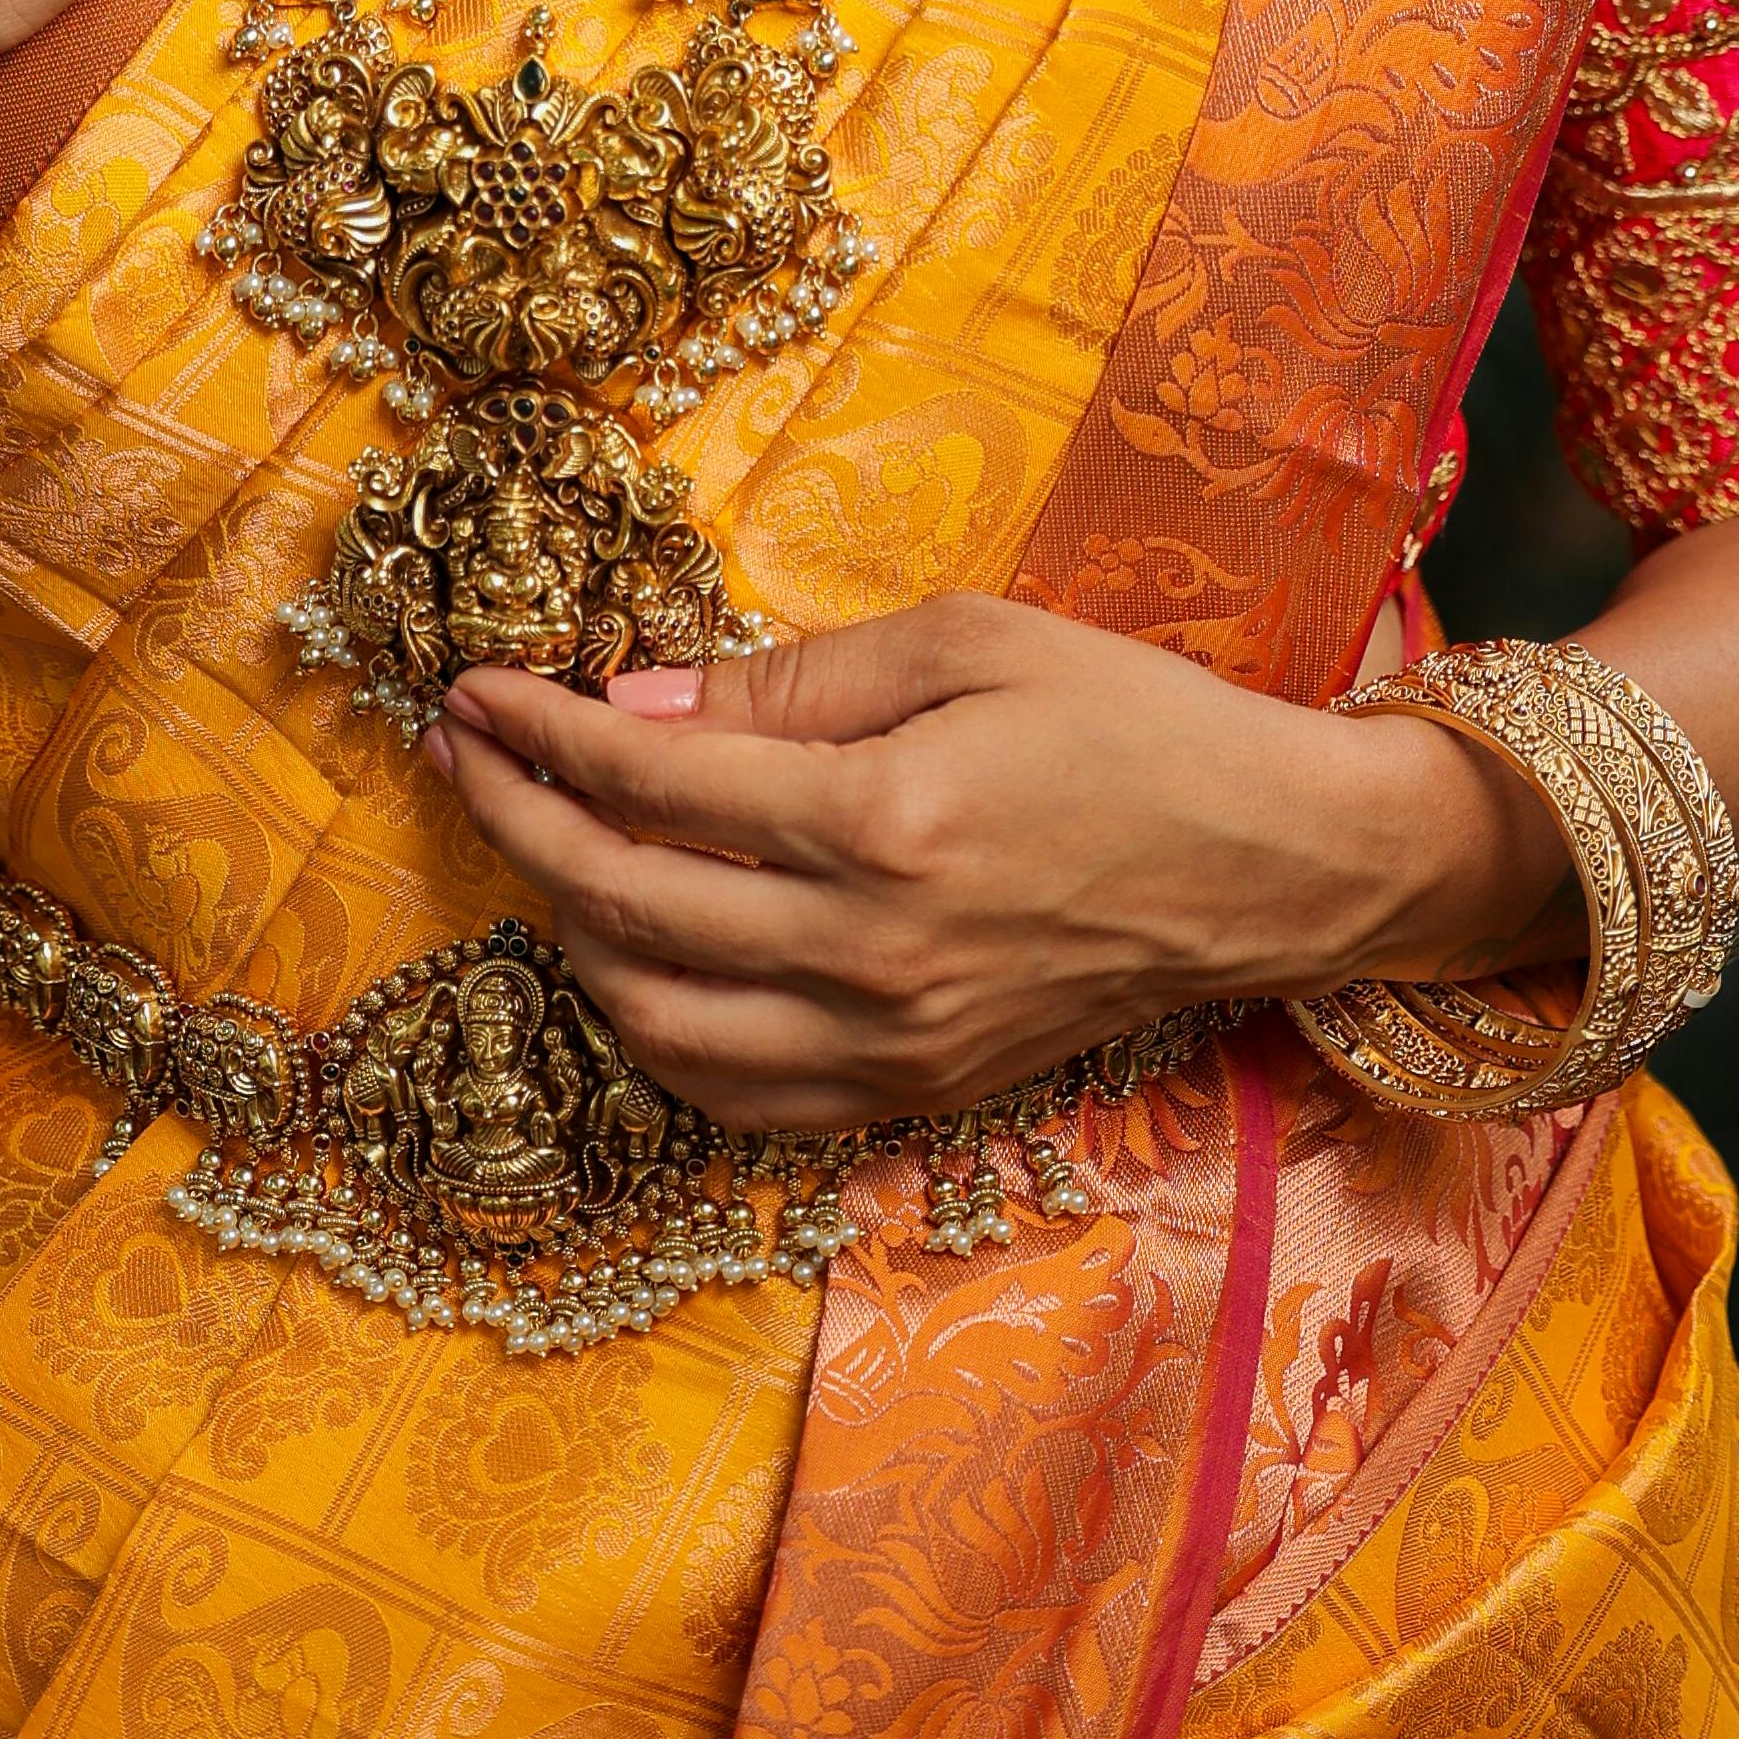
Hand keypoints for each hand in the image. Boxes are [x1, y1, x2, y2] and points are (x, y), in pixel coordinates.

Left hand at [434, 595, 1570, 1131]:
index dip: (541, 732)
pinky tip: (631, 963)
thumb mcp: (971, 641)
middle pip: (626, 903)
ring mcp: (894, 1043)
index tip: (472, 689)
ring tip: (539, 848)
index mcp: (887, 819)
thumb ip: (795, 679)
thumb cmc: (1133, 721)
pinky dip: (656, 1036)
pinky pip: (740, 1095)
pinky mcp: (918, 1096)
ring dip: (570, 936)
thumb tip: (640, 702)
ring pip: (659, 1021)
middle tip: (464, 755)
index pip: (652, 782)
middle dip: (517, 820)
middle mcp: (875, 950)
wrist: (1274, 863)